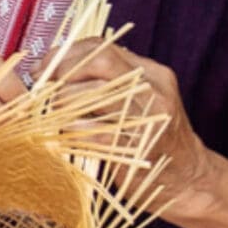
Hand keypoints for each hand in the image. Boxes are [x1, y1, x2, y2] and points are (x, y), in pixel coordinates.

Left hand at [38, 37, 217, 219]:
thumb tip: (61, 74)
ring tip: (49, 113)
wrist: (188, 180)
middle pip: (98, 62)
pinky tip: (63, 136)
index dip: (67, 53)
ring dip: (62, 102)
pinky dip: (70, 130)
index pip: (103, 47)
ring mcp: (146, 116)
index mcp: (152, 73)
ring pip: (93, 93)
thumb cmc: (153, 144)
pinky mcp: (134, 145)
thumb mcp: (139, 105)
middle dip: (61, 72)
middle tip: (39, 88)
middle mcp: (153, 88)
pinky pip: (91, 130)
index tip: (43, 67)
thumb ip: (110, 87)